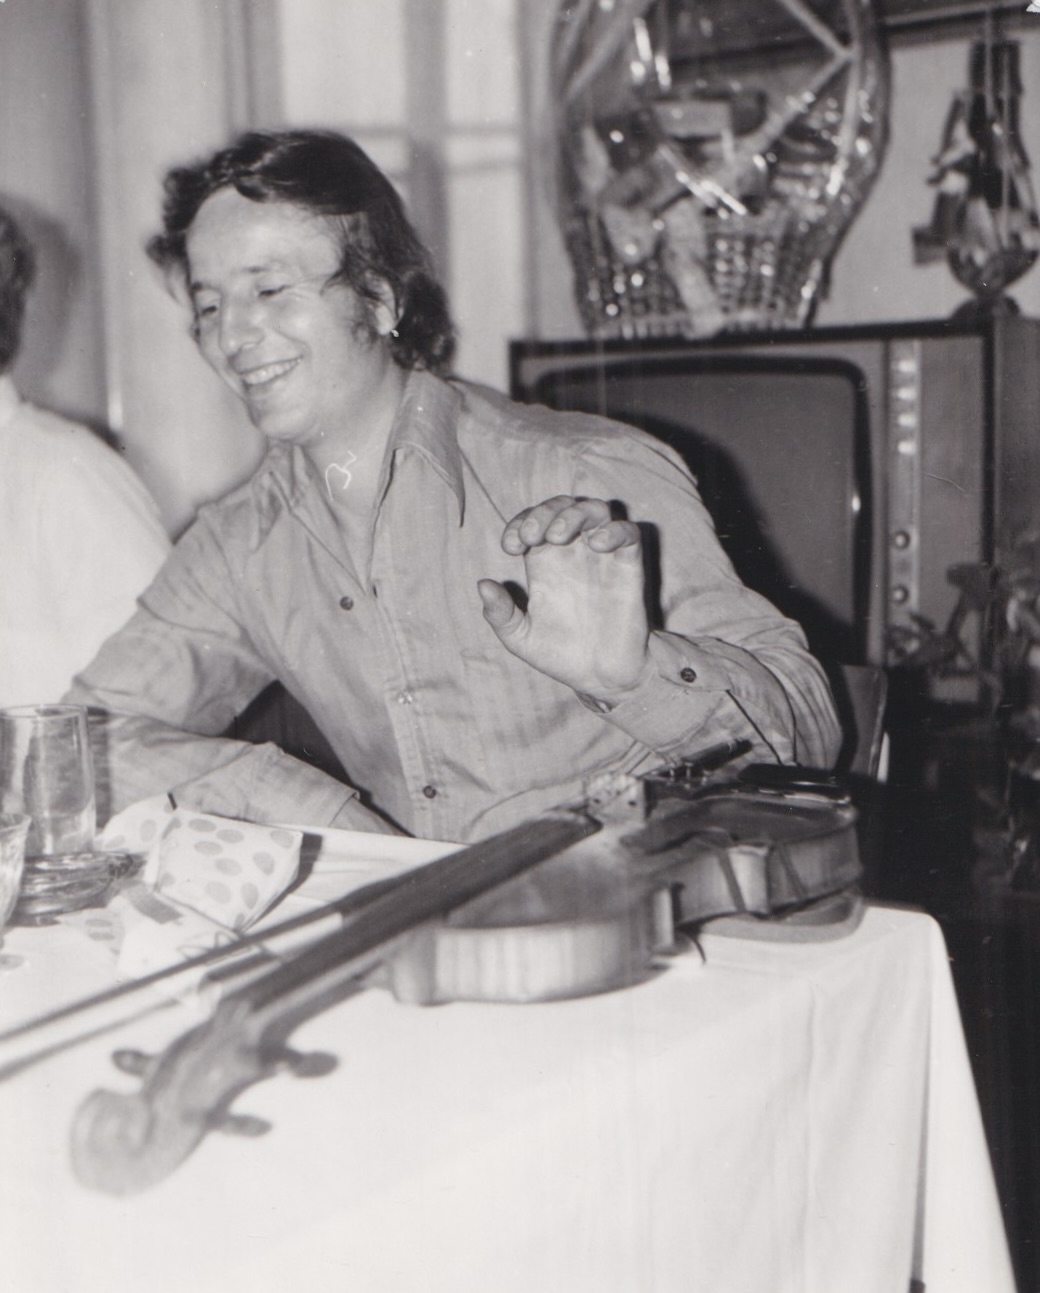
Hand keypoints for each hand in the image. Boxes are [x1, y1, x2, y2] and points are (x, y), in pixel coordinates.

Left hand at [478, 496, 651, 701]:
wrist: (600, 678)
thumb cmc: (561, 655)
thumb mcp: (521, 639)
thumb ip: (500, 614)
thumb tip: (483, 584)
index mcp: (545, 563)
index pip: (532, 522)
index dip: (519, 523)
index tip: (511, 546)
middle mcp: (573, 554)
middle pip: (562, 507)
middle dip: (544, 512)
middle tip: (533, 537)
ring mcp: (603, 558)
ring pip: (595, 510)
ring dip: (574, 514)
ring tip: (559, 536)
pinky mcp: (629, 567)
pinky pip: (628, 533)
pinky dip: (614, 530)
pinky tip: (598, 545)